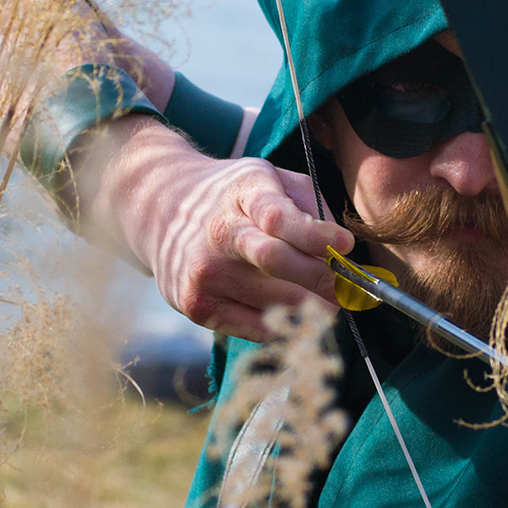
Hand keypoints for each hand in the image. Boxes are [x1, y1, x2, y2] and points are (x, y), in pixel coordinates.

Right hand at [81, 119, 354, 341]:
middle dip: (321, 279)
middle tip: (346, 291)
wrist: (161, 209)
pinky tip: (291, 314)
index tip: (346, 247)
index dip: (316, 236)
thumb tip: (342, 249)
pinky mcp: (196, 305)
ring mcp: (204, 272)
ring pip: (272, 302)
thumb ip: (310, 206)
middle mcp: (218, 232)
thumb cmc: (233, 197)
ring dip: (310, 308)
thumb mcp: (270, 179)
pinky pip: (256, 328)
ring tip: (324, 303)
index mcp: (242, 192)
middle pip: (274, 260)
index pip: (278, 218)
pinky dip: (283, 325)